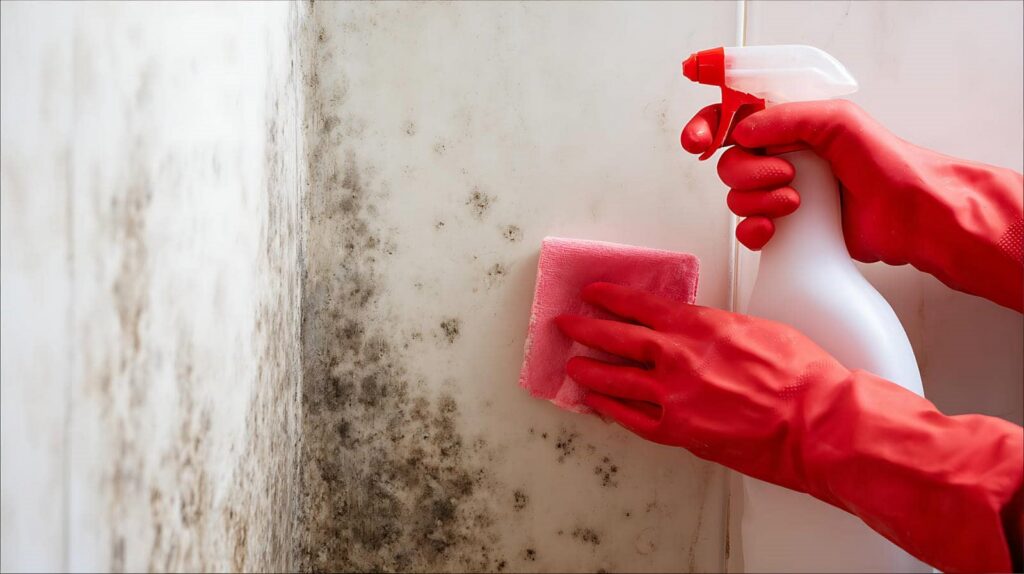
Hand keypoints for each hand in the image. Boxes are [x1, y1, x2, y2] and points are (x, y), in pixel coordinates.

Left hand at [557, 281, 1023, 572]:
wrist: (819, 422)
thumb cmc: (803, 375)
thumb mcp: (759, 329)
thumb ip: (719, 328)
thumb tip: (702, 329)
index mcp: (701, 326)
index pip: (643, 305)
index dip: (613, 297)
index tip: (595, 292)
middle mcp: (679, 357)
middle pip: (618, 338)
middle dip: (587, 328)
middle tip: (567, 322)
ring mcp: (674, 396)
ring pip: (616, 379)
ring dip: (590, 369)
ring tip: (572, 364)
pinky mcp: (678, 432)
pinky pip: (631, 419)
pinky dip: (610, 409)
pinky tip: (595, 403)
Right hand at [682, 100, 1023, 309]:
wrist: (910, 216)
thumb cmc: (887, 164)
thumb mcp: (838, 121)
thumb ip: (786, 117)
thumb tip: (740, 131)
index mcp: (790, 126)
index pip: (733, 119)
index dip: (708, 127)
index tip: (699, 142)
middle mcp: (781, 157)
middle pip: (729, 163)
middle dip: (747, 171)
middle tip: (784, 174)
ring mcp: (781, 194)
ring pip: (736, 198)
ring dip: (757, 202)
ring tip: (795, 203)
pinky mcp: (785, 229)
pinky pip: (747, 230)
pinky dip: (754, 231)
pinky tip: (774, 230)